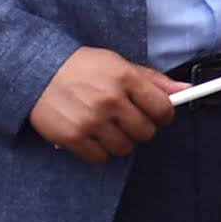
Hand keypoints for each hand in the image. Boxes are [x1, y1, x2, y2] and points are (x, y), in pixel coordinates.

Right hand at [28, 45, 175, 161]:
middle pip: (146, 132)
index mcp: (125, 77)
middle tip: (128, 120)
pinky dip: (101, 151)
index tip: (157, 116)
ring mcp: (91, 120)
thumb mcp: (118, 63)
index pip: (163, 109)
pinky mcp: (73, 137)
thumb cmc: (81, 67)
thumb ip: (152, 80)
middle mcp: (110, 100)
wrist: (36, 71)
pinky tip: (94, 136)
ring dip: (121, 141)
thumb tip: (184, 89)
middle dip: (141, 128)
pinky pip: (101, 158)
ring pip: (125, 148)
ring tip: (108, 127)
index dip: (164, 116)